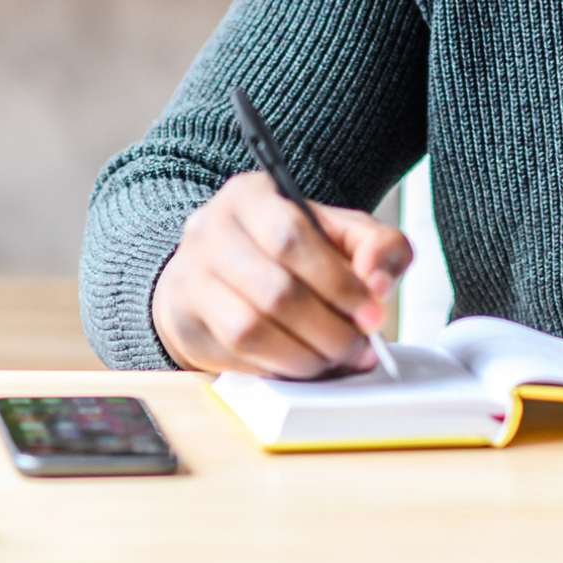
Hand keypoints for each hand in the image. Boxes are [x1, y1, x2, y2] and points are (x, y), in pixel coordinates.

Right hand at [151, 171, 411, 378]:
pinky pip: (235, 355)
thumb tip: (378, 283)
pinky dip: (278, 366)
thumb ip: (377, 246)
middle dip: (329, 329)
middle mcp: (211, 230)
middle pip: (275, 290)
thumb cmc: (290, 251)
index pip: (292, 238)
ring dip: (305, 355)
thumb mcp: (339, 234)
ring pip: (251, 328)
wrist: (222, 270)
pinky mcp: (183, 320)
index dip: (338, 282)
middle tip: (359, 347)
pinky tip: (302, 364)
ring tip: (335, 359)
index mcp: (251, 195)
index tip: (373, 313)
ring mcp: (191, 277)